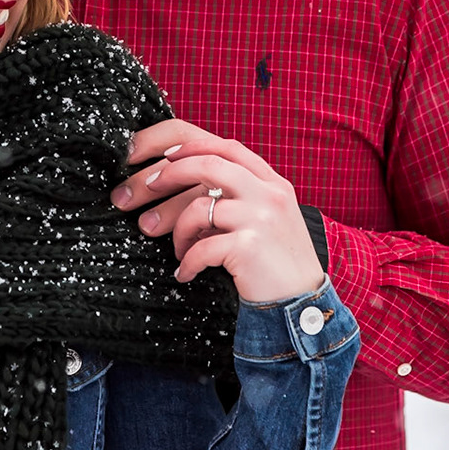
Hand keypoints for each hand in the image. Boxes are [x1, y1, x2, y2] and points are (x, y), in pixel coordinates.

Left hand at [112, 120, 323, 303]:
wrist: (302, 302)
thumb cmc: (277, 262)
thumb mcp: (270, 217)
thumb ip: (244, 196)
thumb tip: (194, 184)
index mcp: (273, 183)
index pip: (228, 148)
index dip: (192, 147)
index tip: (166, 156)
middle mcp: (269, 195)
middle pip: (208, 165)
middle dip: (170, 173)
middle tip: (147, 185)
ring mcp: (260, 219)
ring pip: (198, 208)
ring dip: (179, 231)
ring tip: (181, 251)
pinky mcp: (248, 247)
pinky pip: (201, 248)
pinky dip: (187, 262)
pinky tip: (186, 273)